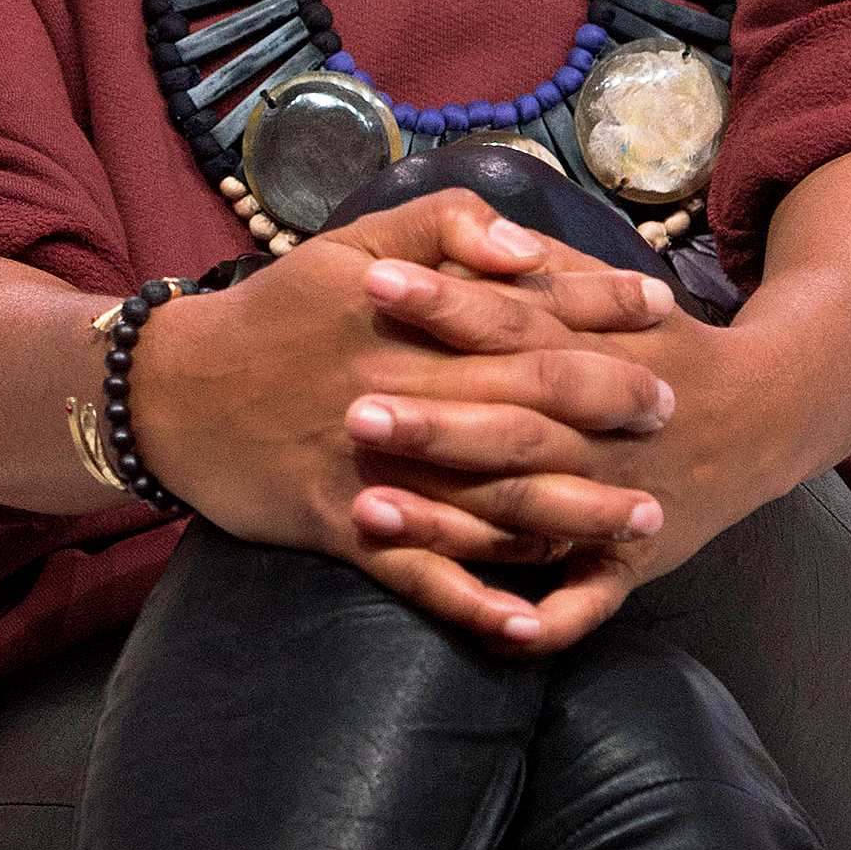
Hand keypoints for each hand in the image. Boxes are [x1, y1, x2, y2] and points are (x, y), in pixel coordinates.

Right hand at [130, 189, 677, 644]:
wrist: (177, 394)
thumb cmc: (278, 311)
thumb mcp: (350, 244)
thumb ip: (441, 227)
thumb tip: (523, 245)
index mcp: (407, 321)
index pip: (523, 309)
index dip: (597, 307)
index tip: (662, 307)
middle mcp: (401, 394)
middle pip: (524, 404)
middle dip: (608, 408)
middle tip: (673, 409)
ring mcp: (376, 472)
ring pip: (489, 501)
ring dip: (571, 515)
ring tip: (641, 522)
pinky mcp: (345, 531)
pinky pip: (421, 578)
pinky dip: (477, 602)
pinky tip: (534, 622)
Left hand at [341, 266, 764, 652]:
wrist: (761, 416)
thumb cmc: (663, 343)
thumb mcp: (615, 291)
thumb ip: (550, 269)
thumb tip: (487, 235)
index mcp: (590, 353)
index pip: (510, 321)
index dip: (444, 304)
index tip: (375, 284)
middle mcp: (598, 432)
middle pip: (510, 425)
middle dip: (433, 423)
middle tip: (352, 411)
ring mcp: (612, 502)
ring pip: (525, 517)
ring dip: (447, 523)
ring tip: (367, 511)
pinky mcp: (625, 562)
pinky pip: (582, 602)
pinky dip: (544, 621)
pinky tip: (494, 630)